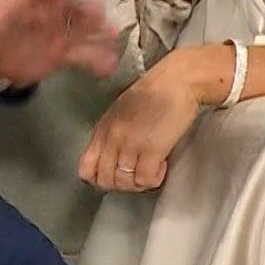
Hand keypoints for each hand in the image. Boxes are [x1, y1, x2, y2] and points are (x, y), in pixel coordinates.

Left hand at [0, 0, 119, 86]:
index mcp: (26, 0)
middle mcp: (48, 12)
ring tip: (112, 34)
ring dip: (97, 31)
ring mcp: (59, 32)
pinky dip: (97, 60)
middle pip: (69, 6)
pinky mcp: (64, 53)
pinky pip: (83, 56)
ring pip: (82, 28)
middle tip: (96, 11)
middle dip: (82, 8)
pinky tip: (110, 65)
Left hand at [80, 57, 202, 191]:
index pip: (86, 169)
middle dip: (122, 184)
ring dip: (139, 182)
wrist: (178, 80)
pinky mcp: (152, 150)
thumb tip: (113, 159)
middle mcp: (112, 138)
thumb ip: (112, 134)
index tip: (116, 174)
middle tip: (137, 173)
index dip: (99, 178)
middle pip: (105, 181)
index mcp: (102, 129)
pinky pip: (145, 180)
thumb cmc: (154, 92)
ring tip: (151, 168)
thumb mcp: (122, 112)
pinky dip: (155, 178)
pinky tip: (162, 165)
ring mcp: (130, 145)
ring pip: (125, 183)